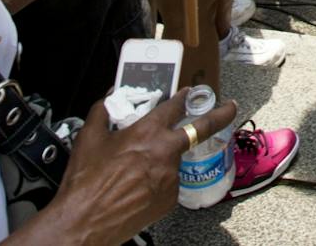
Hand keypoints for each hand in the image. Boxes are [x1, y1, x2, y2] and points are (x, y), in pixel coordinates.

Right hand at [31, 88, 223, 244]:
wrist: (86, 222)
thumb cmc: (86, 184)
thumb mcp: (89, 138)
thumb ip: (103, 111)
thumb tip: (110, 98)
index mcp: (147, 133)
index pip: (174, 106)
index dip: (183, 96)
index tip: (189, 92)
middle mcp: (165, 153)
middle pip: (201, 128)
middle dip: (220, 115)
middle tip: (230, 108)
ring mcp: (171, 177)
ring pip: (176, 159)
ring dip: (165, 158)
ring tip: (137, 170)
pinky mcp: (170, 199)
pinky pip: (169, 182)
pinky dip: (159, 180)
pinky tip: (137, 186)